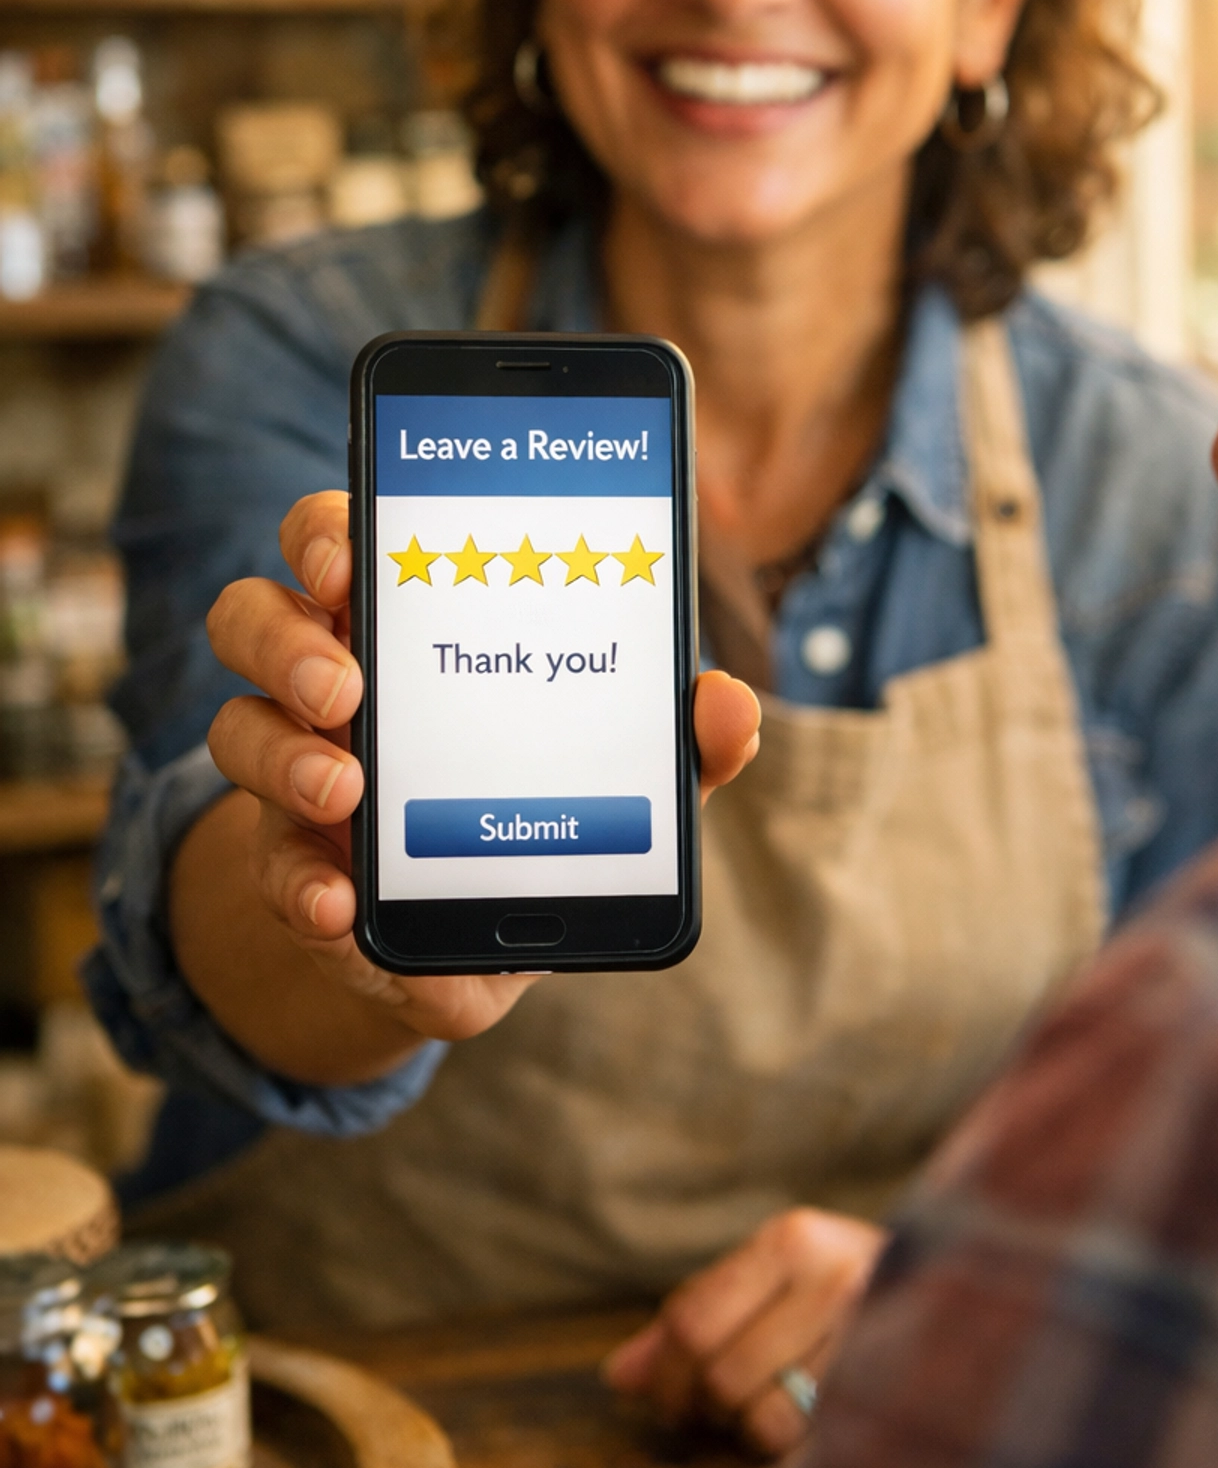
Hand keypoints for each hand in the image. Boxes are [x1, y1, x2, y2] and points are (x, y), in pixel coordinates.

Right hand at [203, 490, 761, 1048]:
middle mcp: (333, 681)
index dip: (328, 533)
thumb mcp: (623, 774)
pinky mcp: (298, 866)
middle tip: (347, 686)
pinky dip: (302, 885)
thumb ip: (676, 738)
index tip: (351, 556)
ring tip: (348, 793)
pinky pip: (271, 867)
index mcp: (406, 624)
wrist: (479, 935)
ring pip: (236, 729)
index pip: (339, 540)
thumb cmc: (547, 805)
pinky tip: (340, 902)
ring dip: (283, 759)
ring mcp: (301, 772)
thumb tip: (731, 707)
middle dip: (288, 641)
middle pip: (256, 616)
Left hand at [603, 1207, 886, 1456]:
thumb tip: (617, 1378)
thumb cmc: (836, 1290)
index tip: (666, 1398)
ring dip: (749, 1426)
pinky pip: (806, 1439)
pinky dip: (789, 1440)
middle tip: (712, 1409)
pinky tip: (803, 1416)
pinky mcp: (888, 1384)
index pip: (691, 1320)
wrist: (954, 1290)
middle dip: (702, 1405)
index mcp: (792, 1240)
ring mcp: (869, 1333)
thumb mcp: (767, 1281)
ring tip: (765, 1404)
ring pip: (762, 1415)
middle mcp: (833, 1278)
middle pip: (719, 1374)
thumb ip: (696, 1318)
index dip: (664, 1374)